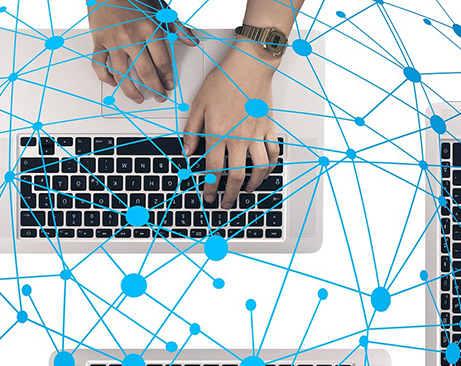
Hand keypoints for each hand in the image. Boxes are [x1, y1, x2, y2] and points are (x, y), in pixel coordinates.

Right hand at [87, 0, 197, 103]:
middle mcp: (130, 37)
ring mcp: (113, 41)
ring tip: (138, 98)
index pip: (162, 61)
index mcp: (148, 28)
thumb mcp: (160, 8)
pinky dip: (105, 77)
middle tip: (159, 96)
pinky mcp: (98, 41)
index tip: (169, 84)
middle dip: (155, 88)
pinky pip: (99, 65)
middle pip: (145, 71)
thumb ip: (176, 27)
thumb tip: (191, 40)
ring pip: (122, 74)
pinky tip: (113, 82)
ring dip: (131, 90)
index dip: (167, 76)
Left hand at [183, 48, 280, 208]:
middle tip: (226, 204)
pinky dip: (270, 166)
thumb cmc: (225, 80)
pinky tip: (264, 172)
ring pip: (257, 169)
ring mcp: (255, 134)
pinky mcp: (268, 128)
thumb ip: (192, 130)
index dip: (210, 187)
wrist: (249, 66)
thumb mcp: (198, 104)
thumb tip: (187, 151)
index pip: (213, 169)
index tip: (208, 196)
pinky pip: (273, 153)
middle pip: (235, 176)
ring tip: (246, 191)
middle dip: (230, 195)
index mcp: (218, 133)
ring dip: (252, 184)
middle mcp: (238, 137)